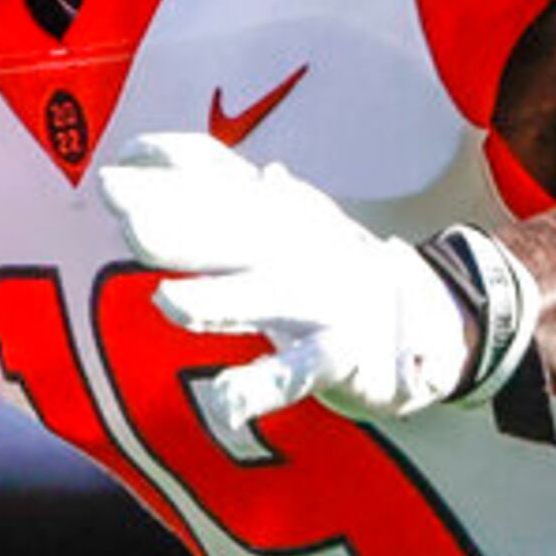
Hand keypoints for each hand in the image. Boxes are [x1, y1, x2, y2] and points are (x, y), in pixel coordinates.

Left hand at [94, 131, 479, 430]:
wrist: (438, 314)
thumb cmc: (332, 264)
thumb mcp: (278, 215)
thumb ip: (214, 185)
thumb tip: (146, 152)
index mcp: (272, 212)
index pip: (216, 176)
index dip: (168, 163)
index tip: (118, 161)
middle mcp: (291, 248)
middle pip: (226, 229)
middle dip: (174, 222)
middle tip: (120, 208)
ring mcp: (316, 301)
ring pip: (260, 298)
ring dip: (215, 300)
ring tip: (168, 301)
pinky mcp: (337, 356)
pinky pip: (295, 373)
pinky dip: (261, 388)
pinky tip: (224, 402)